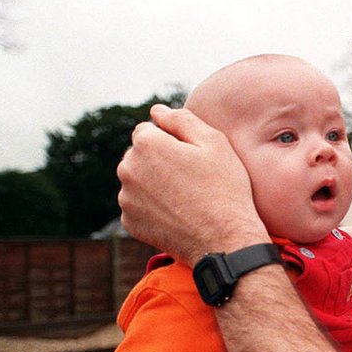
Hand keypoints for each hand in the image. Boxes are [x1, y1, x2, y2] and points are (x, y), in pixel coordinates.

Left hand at [117, 105, 265, 262]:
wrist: (225, 240)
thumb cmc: (224, 188)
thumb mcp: (214, 143)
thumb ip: (182, 119)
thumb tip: (156, 111)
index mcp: (146, 144)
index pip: (148, 129)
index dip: (172, 141)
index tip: (191, 158)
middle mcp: (128, 169)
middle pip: (139, 154)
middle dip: (158, 160)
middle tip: (190, 178)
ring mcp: (126, 198)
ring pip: (137, 179)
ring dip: (154, 182)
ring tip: (184, 196)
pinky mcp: (130, 222)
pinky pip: (138, 204)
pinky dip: (152, 206)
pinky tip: (176, 212)